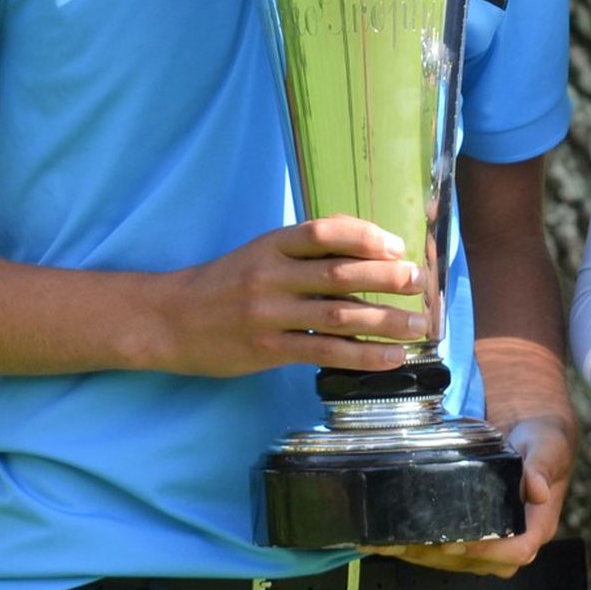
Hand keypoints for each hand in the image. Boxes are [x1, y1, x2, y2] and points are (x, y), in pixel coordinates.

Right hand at [148, 216, 425, 378]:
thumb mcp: (260, 252)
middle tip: (419, 282)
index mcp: (271, 244)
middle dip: (385, 277)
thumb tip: (365, 242)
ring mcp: (269, 314)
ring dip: (384, 320)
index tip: (396, 245)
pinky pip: (324, 352)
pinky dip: (362, 355)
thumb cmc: (226, 283)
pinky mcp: (268, 350)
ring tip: (417, 325)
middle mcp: (271, 276)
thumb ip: (305, 248)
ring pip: (337, 315)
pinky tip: (390, 358)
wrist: (171, 320)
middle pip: (338, 273)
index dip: (364, 236)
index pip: (324, 231)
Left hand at [376, 411, 573, 577]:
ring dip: (427, 555)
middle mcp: (517, 538)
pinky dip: (422, 548)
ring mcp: (495, 539)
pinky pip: (451, 550)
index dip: (487, 551)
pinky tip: (397, 542)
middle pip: (483, 563)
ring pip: (462, 562)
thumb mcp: (547, 445)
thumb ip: (541, 466)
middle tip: (414, 542)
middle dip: (445, 556)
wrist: (531, 430)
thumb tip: (538, 490)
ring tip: (398, 544)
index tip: (458, 541)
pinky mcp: (475, 533)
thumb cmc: (542, 440)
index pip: (518, 550)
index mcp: (540, 523)